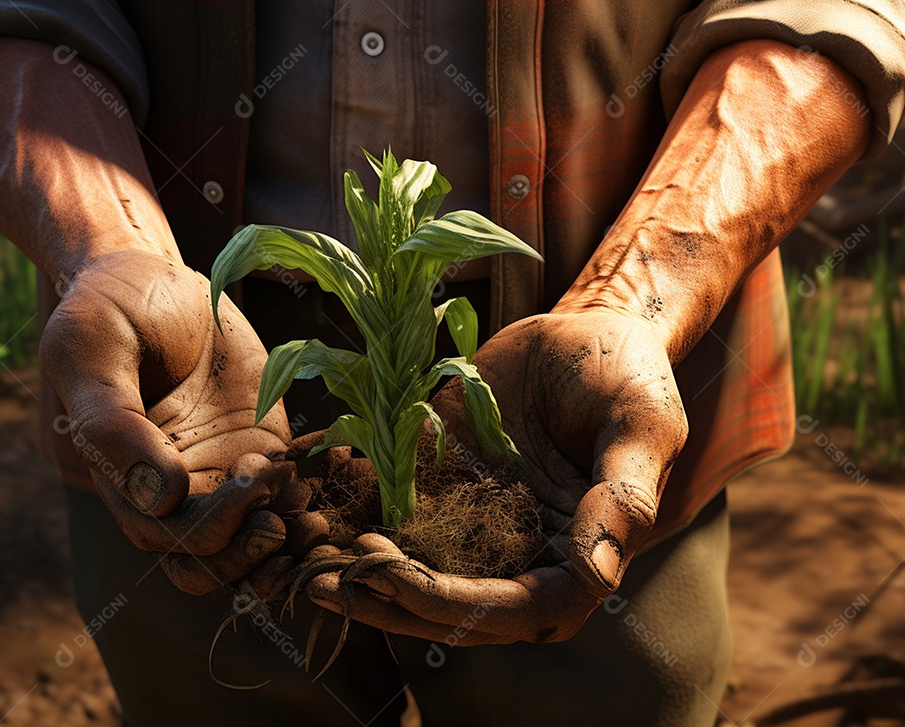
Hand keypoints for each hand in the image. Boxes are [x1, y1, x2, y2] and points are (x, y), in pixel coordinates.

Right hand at [42, 249, 325, 593]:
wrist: (149, 274)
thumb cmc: (107, 308)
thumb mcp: (91, 351)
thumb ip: (111, 424)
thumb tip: (160, 498)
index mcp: (126, 479)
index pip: (167, 537)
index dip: (211, 531)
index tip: (248, 486)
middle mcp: (174, 486)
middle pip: (213, 557)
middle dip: (251, 550)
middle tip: (285, 518)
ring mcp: (221, 468)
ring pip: (254, 538)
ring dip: (288, 538)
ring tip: (314, 513)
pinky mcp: (262, 445)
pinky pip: (290, 490)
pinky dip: (315, 493)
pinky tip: (337, 467)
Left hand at [305, 309, 686, 642]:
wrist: (588, 328)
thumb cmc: (627, 377)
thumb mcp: (639, 427)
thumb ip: (622, 497)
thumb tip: (598, 575)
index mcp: (575, 560)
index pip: (511, 609)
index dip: (449, 604)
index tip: (393, 575)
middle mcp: (520, 555)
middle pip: (448, 605)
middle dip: (384, 599)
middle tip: (324, 581)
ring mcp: (476, 523)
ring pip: (412, 570)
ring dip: (356, 572)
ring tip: (299, 558)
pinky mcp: (442, 485)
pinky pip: (394, 512)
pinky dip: (349, 513)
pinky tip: (304, 502)